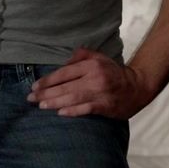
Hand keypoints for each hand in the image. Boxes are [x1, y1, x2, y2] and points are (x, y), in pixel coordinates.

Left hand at [28, 47, 153, 118]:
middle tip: (31, 99)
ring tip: (41, 105)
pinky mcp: (105, 106)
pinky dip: (72, 111)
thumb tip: (64, 62)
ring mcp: (100, 93)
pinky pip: (86, 109)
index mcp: (92, 65)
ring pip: (73, 98)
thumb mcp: (99, 58)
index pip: (65, 72)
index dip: (48, 80)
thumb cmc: (114, 72)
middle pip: (66, 86)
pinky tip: (60, 112)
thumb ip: (81, 55)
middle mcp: (95, 78)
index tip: (34, 86)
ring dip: (55, 102)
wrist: (137, 87)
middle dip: (46, 93)